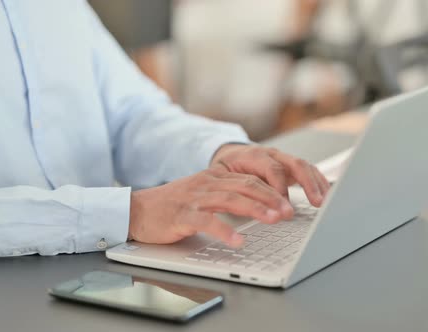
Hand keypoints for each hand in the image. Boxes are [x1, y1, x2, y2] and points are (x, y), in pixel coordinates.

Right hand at [128, 168, 294, 246]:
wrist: (137, 210)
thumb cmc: (174, 206)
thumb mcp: (204, 196)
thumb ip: (227, 197)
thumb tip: (259, 206)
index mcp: (215, 177)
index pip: (250, 180)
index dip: (272, 191)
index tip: (290, 203)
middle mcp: (207, 183)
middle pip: (245, 186)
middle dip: (271, 199)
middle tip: (289, 212)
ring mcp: (194, 198)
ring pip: (230, 199)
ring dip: (255, 209)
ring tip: (273, 220)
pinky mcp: (182, 215)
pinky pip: (206, 222)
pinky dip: (224, 230)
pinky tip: (238, 240)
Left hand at [211, 145, 329, 206]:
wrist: (230, 156)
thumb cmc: (226, 170)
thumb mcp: (224, 178)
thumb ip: (239, 190)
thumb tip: (252, 207)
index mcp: (254, 155)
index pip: (272, 169)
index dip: (280, 188)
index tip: (285, 206)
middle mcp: (272, 154)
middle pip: (295, 164)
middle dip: (308, 184)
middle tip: (316, 202)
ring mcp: (283, 158)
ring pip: (305, 166)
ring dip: (317, 184)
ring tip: (325, 202)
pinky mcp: (291, 166)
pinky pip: (309, 171)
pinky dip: (319, 183)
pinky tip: (326, 195)